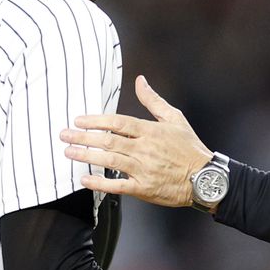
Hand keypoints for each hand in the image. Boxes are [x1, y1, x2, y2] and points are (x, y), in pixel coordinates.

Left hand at [59, 76, 211, 206]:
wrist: (205, 178)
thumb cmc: (190, 149)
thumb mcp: (175, 118)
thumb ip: (153, 101)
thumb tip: (140, 81)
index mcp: (150, 131)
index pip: (117, 122)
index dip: (95, 121)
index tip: (78, 120)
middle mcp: (144, 149)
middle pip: (108, 141)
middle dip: (83, 138)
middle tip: (64, 135)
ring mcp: (143, 170)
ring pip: (109, 161)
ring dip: (86, 156)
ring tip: (69, 153)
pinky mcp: (144, 188)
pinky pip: (117, 186)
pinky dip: (100, 183)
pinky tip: (85, 179)